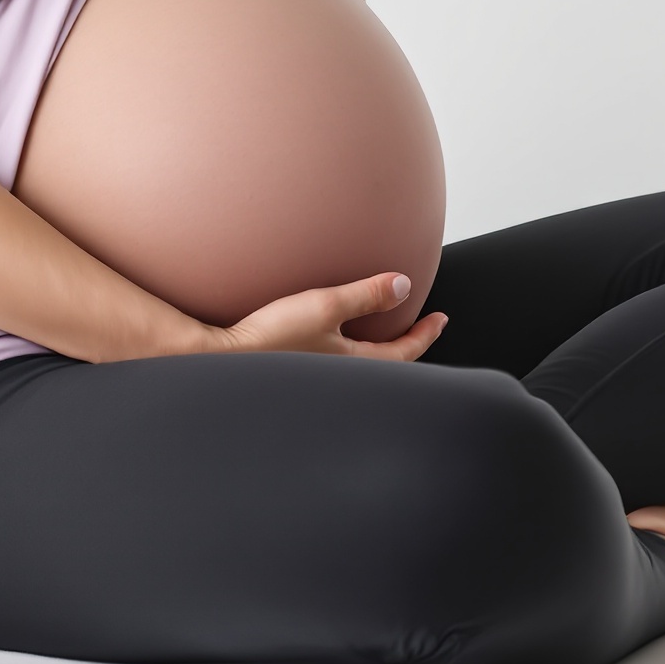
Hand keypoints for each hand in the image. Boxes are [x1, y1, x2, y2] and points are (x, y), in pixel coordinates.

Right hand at [201, 271, 447, 360]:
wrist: (224, 359)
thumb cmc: (272, 337)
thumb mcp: (325, 307)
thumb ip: (365, 295)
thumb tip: (404, 284)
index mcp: (354, 366)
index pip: (403, 354)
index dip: (425, 334)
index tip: (440, 318)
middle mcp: (341, 379)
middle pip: (385, 367)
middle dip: (406, 349)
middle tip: (420, 328)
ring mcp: (319, 378)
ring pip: (361, 367)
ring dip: (377, 351)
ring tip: (383, 331)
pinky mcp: (298, 373)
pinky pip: (337, 363)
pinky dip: (350, 352)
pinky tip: (336, 339)